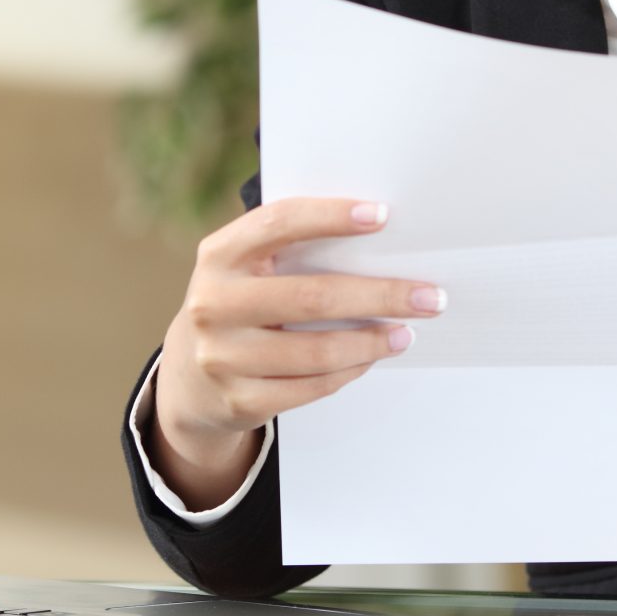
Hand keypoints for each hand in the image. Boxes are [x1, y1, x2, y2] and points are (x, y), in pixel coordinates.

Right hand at [149, 195, 445, 510]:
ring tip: (406, 332)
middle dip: (381, 295)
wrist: (188, 375)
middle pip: (313, 296)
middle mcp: (214, 303)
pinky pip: (311, 387)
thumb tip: (378, 234)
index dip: (331, 216)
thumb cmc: (240, 303)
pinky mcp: (239, 399)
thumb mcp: (246, 267)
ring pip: (317, 351)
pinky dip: (350, 371)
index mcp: (219, 255)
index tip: (382, 216)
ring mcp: (222, 356)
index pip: (279, 223)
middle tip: (429, 296)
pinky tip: (371, 358)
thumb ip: (291, 248)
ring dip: (373, 341)